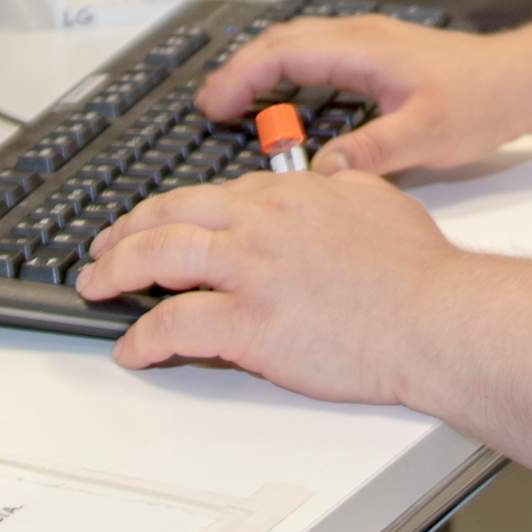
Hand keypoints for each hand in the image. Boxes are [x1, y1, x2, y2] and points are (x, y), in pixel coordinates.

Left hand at [75, 170, 464, 400]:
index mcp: (287, 195)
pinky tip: (133, 348)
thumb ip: (338, 186)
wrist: (436, 317)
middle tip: (103, 247)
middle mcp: (259, 224)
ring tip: (95, 287)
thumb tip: (321, 182)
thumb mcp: (377, 199)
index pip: (211, 195)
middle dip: (125, 232)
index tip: (159, 224)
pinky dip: (144, 337)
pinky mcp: (248, 323)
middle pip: (168, 216)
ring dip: (116, 272)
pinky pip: (174, 325)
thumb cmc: (418, 271)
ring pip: (158, 258)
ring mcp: (250, 272)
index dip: (174, 211)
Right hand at [191, 17, 531, 176]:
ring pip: (298, 43)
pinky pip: (318, 52)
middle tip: (210, 106)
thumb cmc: (484, 100)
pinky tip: (287, 99)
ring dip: (262, 68)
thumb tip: (322, 173)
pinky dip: (288, 70)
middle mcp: (362, 36)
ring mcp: (371, 41)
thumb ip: (373, 152)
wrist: (525, 79)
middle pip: (281, 41)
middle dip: (240, 70)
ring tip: (235, 103)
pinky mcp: (381, 54)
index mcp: (364, 48)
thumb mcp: (428, 134)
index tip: (213, 105)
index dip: (241, 77)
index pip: (282, 52)